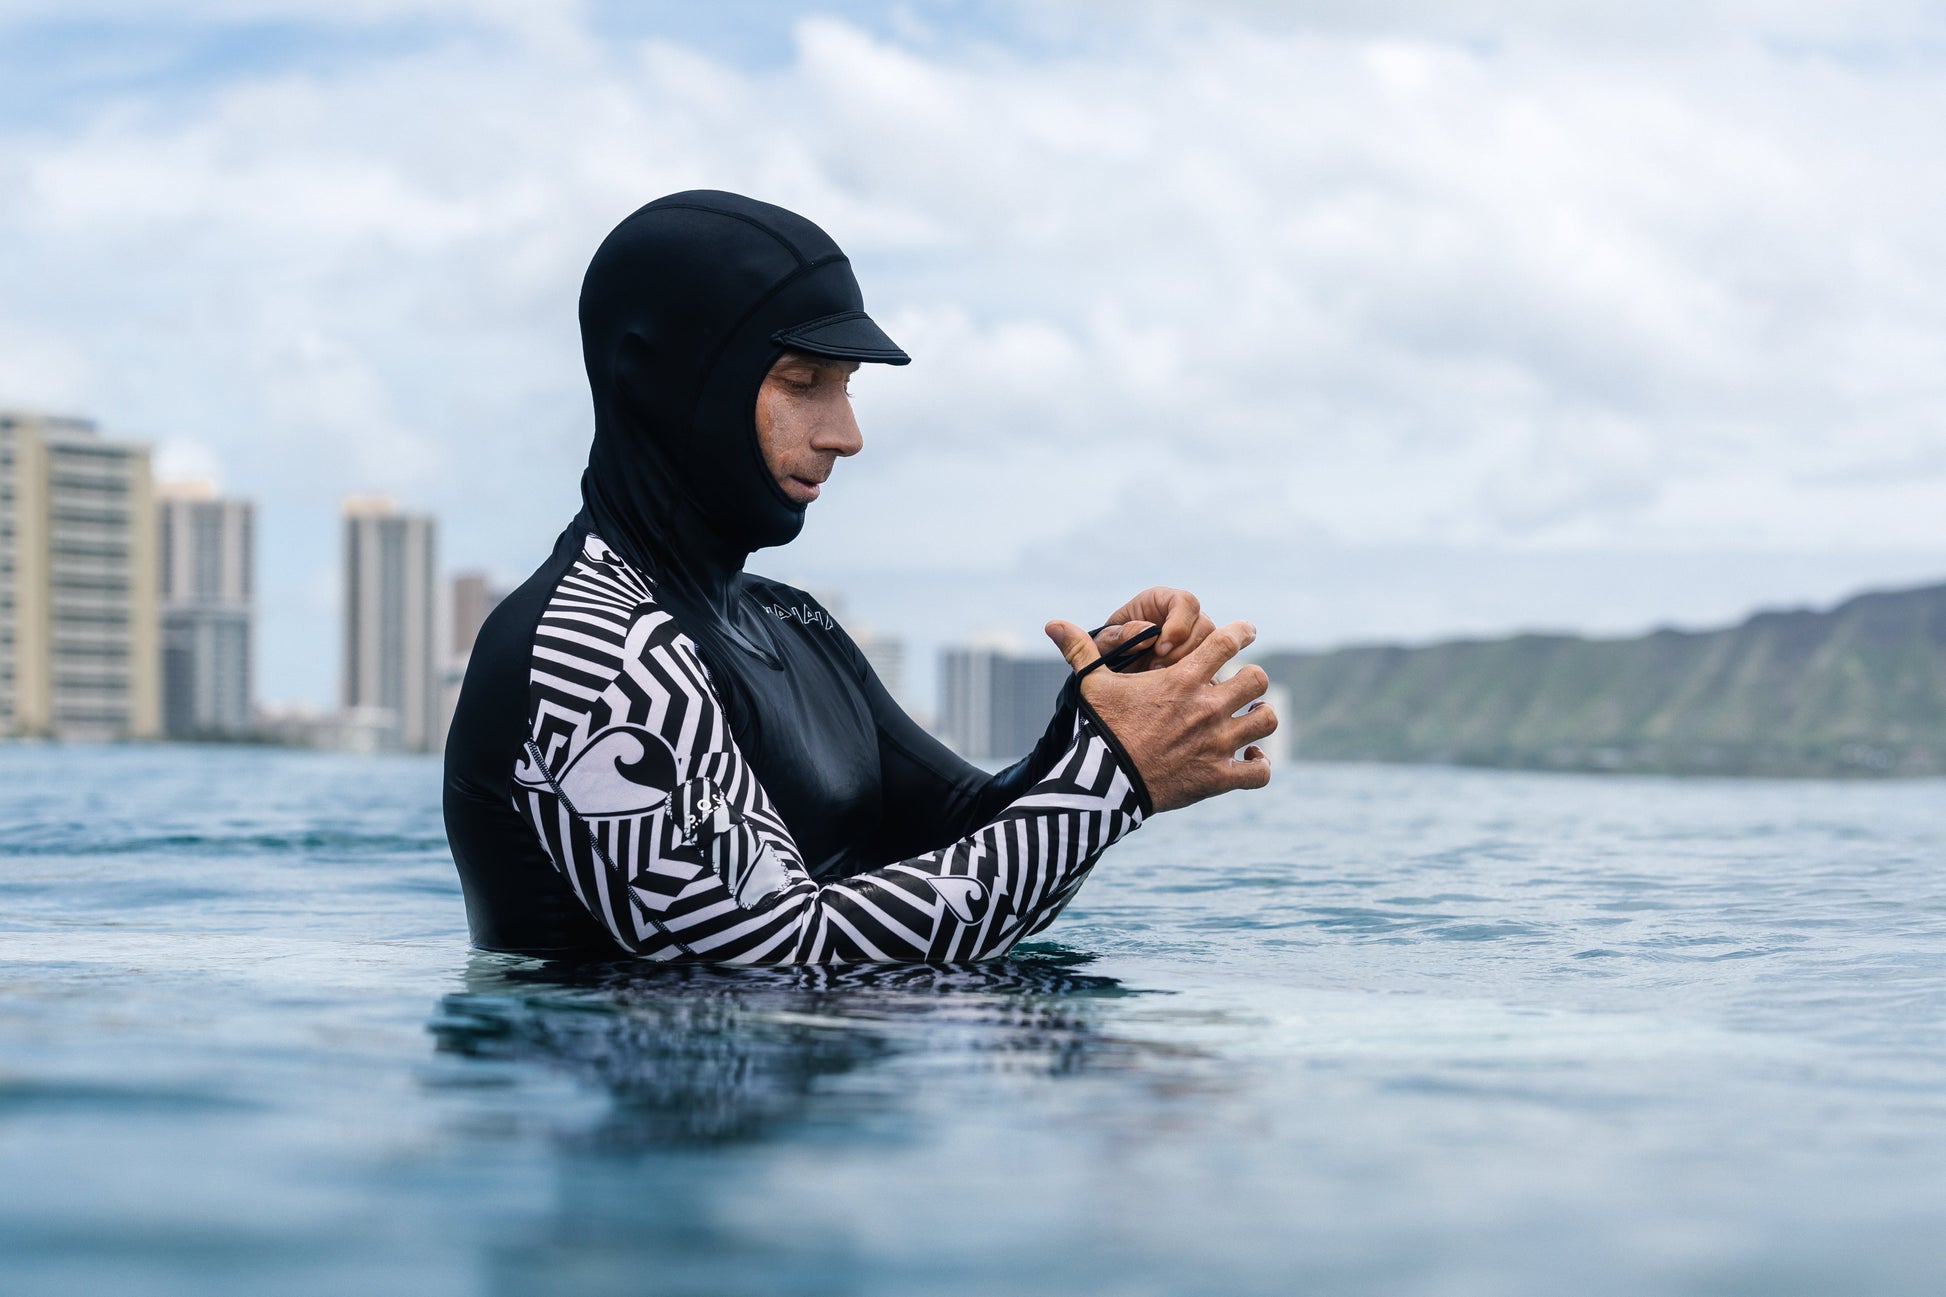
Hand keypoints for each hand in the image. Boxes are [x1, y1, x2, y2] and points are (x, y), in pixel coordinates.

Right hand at [1046, 617, 1276, 813]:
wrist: (1103, 784)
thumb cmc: (1098, 730)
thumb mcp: (1090, 686)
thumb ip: (1079, 651)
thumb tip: (1052, 624)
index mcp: (1183, 680)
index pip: (1228, 641)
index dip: (1241, 632)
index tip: (1245, 631)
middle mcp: (1207, 708)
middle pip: (1257, 679)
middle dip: (1251, 679)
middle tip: (1239, 686)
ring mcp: (1217, 744)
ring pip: (1266, 720)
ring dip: (1260, 717)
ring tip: (1248, 719)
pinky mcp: (1218, 778)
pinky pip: (1259, 772)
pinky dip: (1259, 765)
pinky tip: (1249, 760)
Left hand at [1092, 587, 1214, 669]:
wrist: (1113, 672)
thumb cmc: (1110, 649)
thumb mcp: (1107, 641)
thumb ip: (1122, 634)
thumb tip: (1146, 631)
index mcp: (1161, 601)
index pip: (1185, 602)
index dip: (1178, 624)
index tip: (1159, 648)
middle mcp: (1183, 616)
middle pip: (1204, 625)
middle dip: (1183, 650)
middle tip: (1157, 666)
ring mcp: (1194, 638)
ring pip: (1212, 647)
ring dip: (1188, 665)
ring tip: (1160, 677)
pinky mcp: (1200, 660)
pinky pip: (1211, 668)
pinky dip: (1196, 679)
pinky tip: (1175, 689)